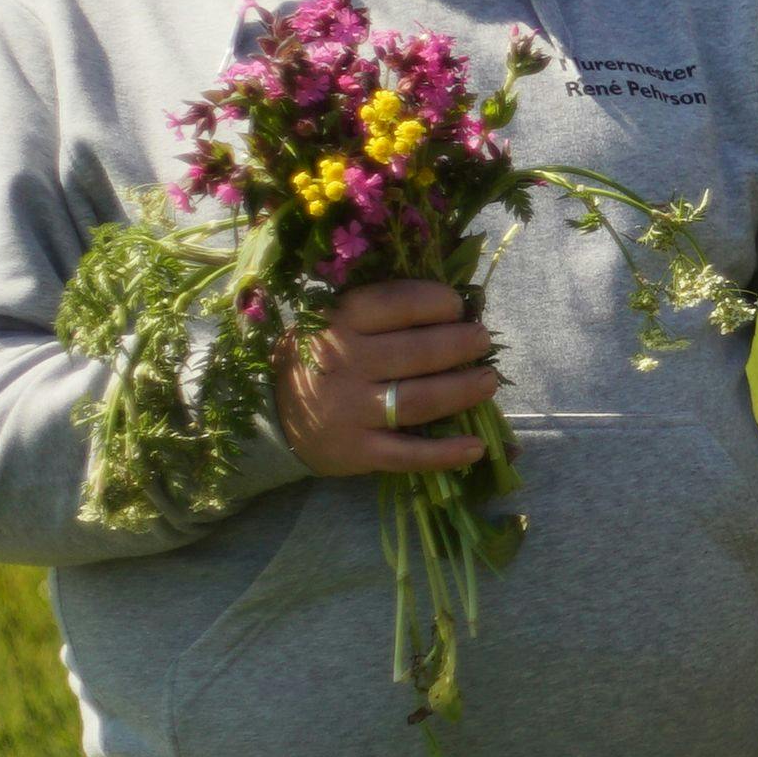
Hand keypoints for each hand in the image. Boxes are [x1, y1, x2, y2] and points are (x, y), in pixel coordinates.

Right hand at [277, 280, 499, 476]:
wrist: (269, 415)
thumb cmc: (317, 360)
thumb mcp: (331, 323)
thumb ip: (378, 314)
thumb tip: (452, 306)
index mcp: (337, 323)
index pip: (395, 304)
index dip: (435, 302)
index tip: (457, 306)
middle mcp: (343, 365)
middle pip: (417, 353)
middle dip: (461, 344)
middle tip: (482, 340)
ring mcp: (349, 411)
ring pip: (419, 401)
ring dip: (463, 391)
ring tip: (488, 381)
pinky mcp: (356, 451)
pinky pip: (408, 454)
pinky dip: (446, 453)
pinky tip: (477, 447)